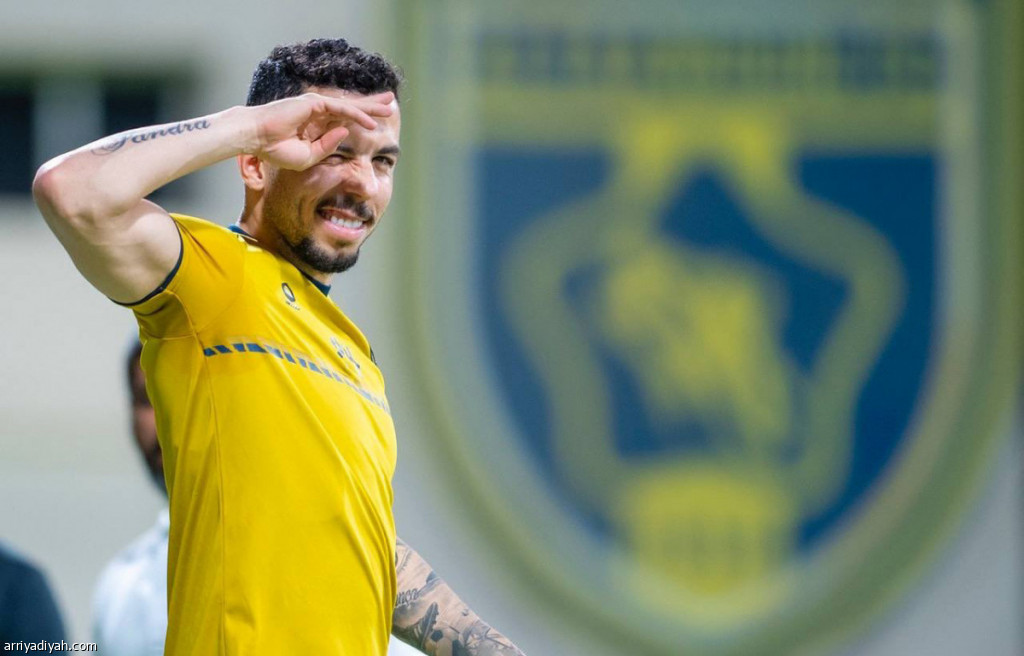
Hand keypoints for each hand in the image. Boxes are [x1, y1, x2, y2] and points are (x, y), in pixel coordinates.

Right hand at [245, 91, 394, 169]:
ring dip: (371, 108)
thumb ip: (326, 146)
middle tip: (391, 105)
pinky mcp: (315, 105)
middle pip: (352, 108)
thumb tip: (344, 133)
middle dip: (372, 107)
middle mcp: (318, 112)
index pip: (344, 119)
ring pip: (350, 106)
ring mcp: (317, 106)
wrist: (256, 139)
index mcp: (316, 125)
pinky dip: (357, 116)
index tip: (378, 123)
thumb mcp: (308, 156)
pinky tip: (373, 124)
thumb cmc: (275, 150)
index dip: (361, 119)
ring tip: (391, 109)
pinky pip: (341, 111)